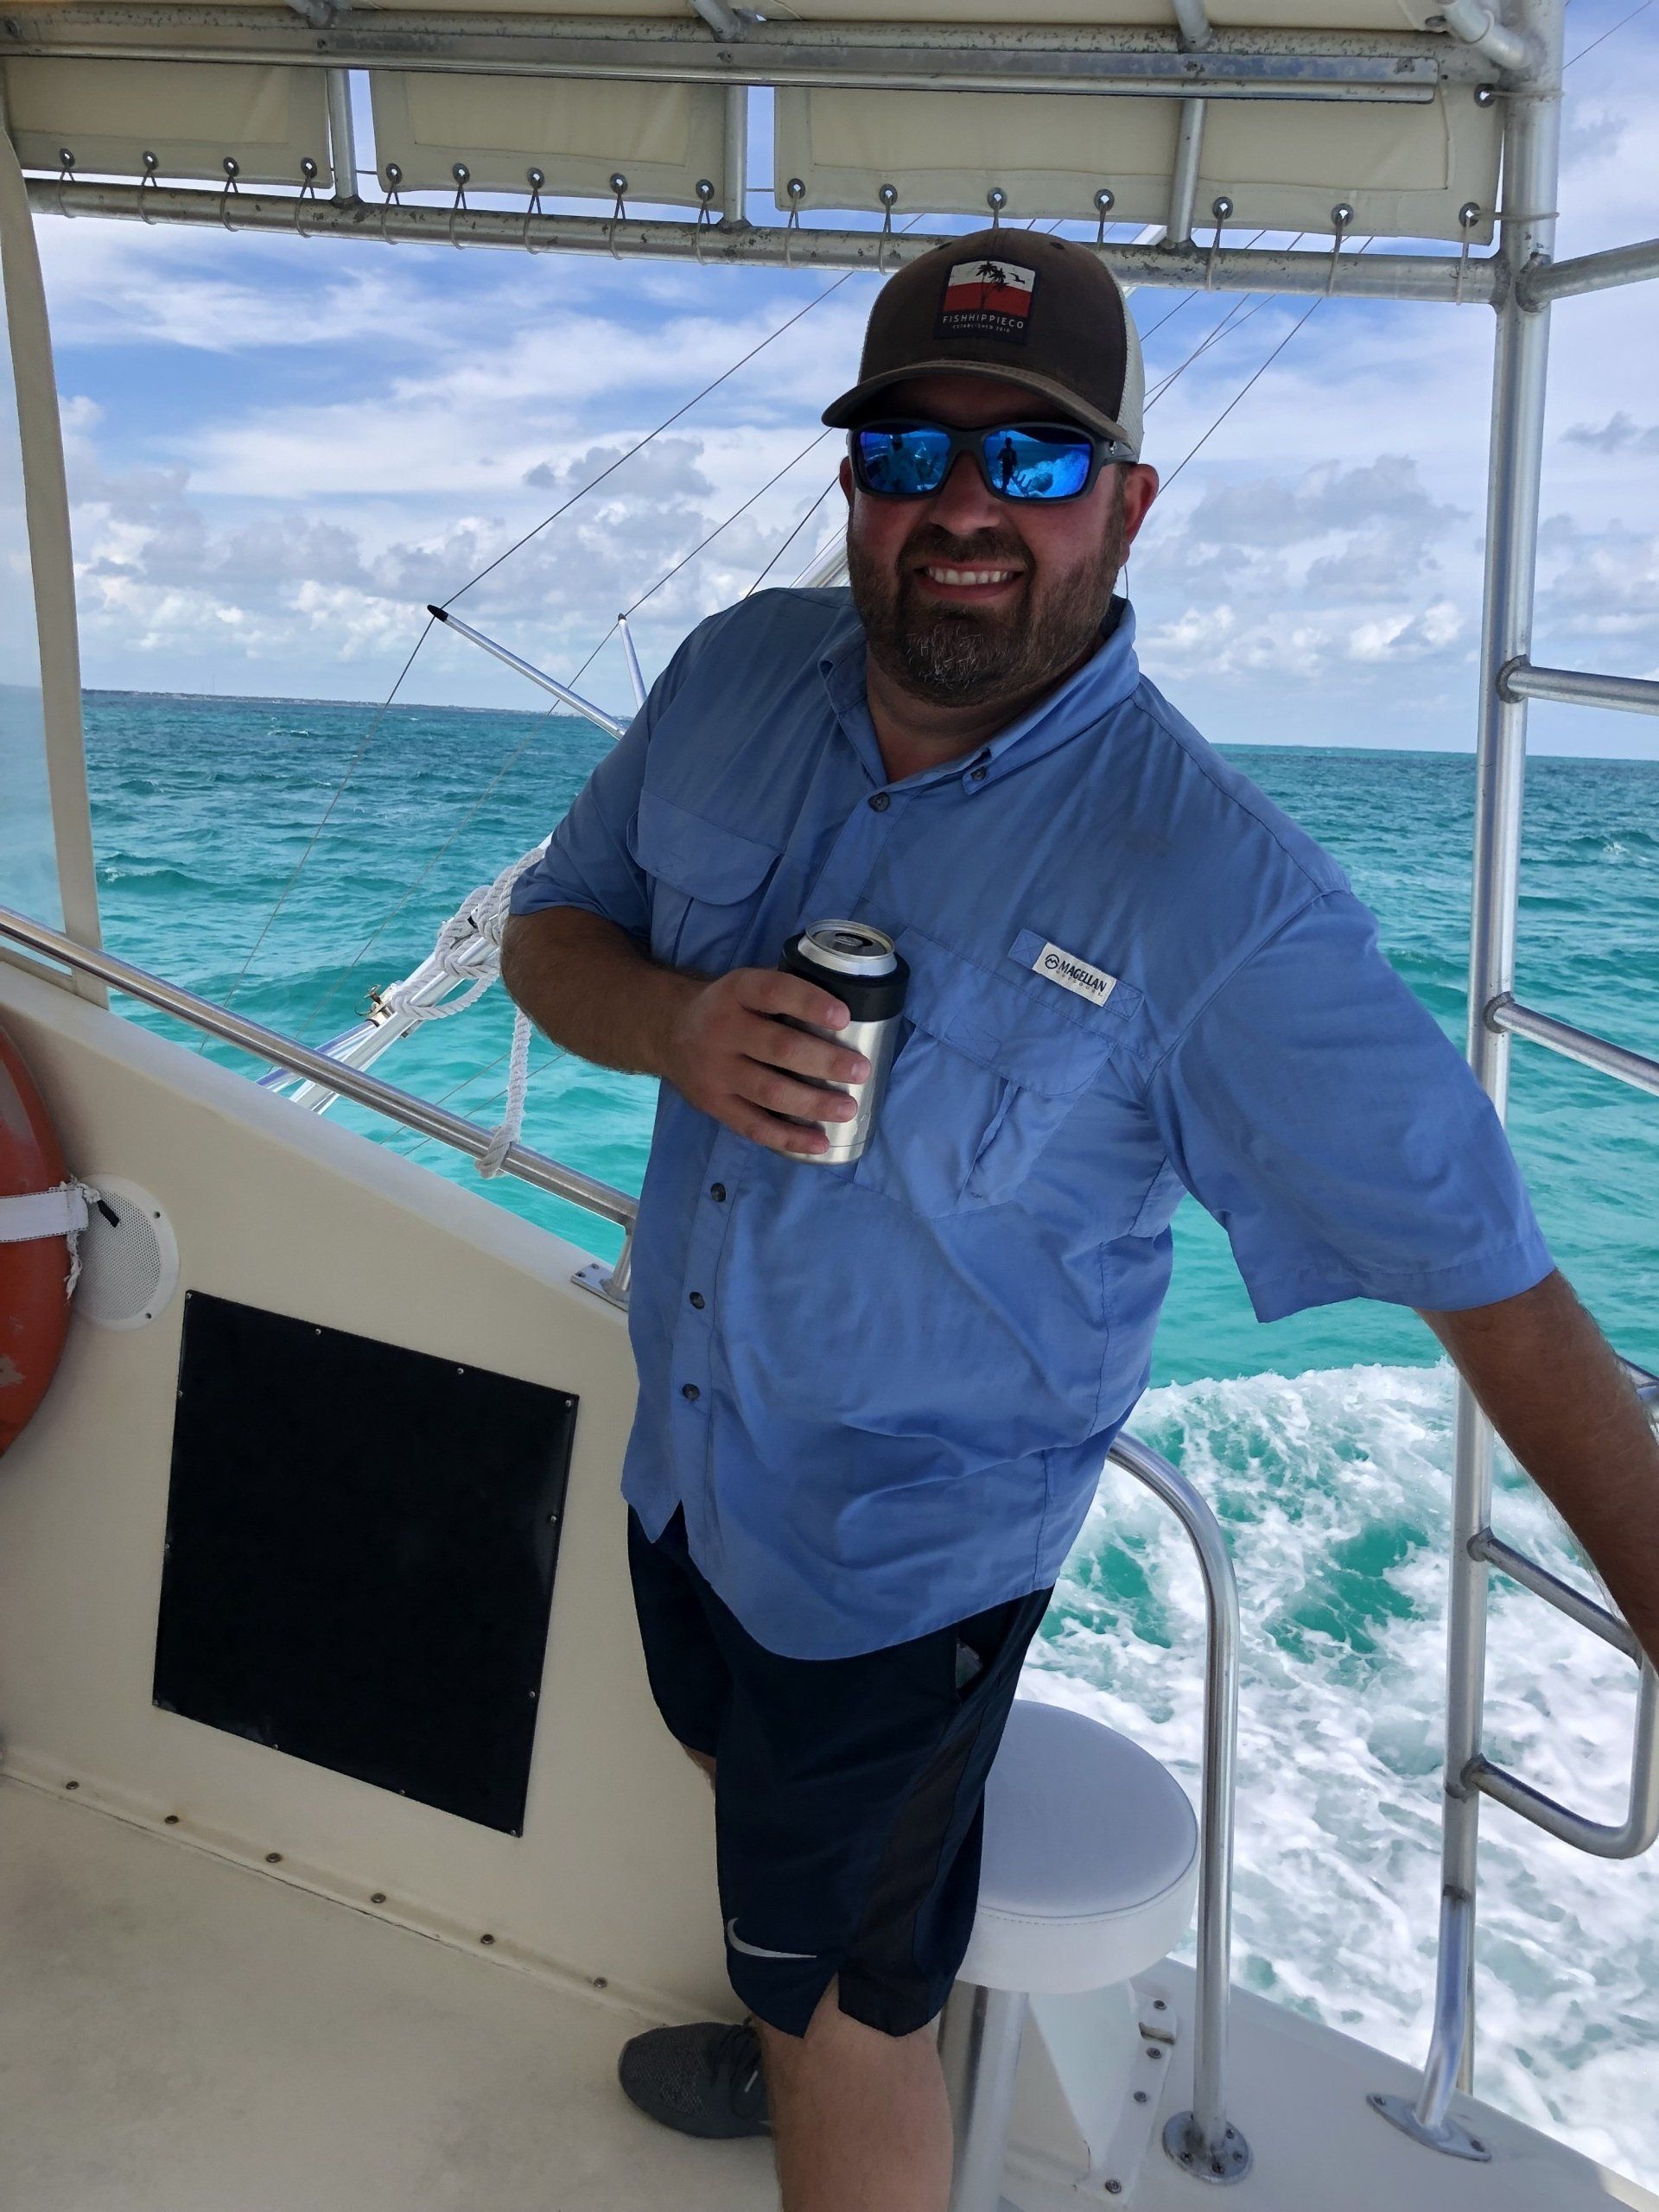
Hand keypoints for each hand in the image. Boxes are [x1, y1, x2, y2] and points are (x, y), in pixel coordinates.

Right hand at [664, 967, 871, 1154]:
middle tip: (859, 1069)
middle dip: (824, 1060)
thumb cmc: (729, 1009)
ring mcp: (715, 1071)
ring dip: (813, 1102)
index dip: (809, 1003)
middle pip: (778, 1047)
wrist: (669, 1032)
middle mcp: (722, 1029)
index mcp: (736, 992)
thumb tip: (849, 1012)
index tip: (844, 1017)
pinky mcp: (713, 1104)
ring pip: (769, 1091)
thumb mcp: (745, 987)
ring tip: (848, 1108)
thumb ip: (783, 995)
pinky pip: (754, 1125)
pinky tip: (819, 1142)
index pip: (773, 992)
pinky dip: (789, 1137)